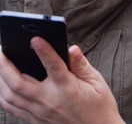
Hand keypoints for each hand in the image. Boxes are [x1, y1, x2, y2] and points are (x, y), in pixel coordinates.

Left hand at [0, 38, 122, 123]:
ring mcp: (39, 112)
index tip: (35, 38)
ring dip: (0, 78)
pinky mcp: (34, 120)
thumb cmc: (99, 104)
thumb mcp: (97, 81)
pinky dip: (2, 95)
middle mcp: (49, 101)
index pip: (53, 66)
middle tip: (0, 49)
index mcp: (67, 88)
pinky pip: (11, 108)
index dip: (44, 51)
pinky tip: (1, 83)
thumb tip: (71, 48)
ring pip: (9, 96)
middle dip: (5, 64)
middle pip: (18, 82)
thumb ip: (81, 64)